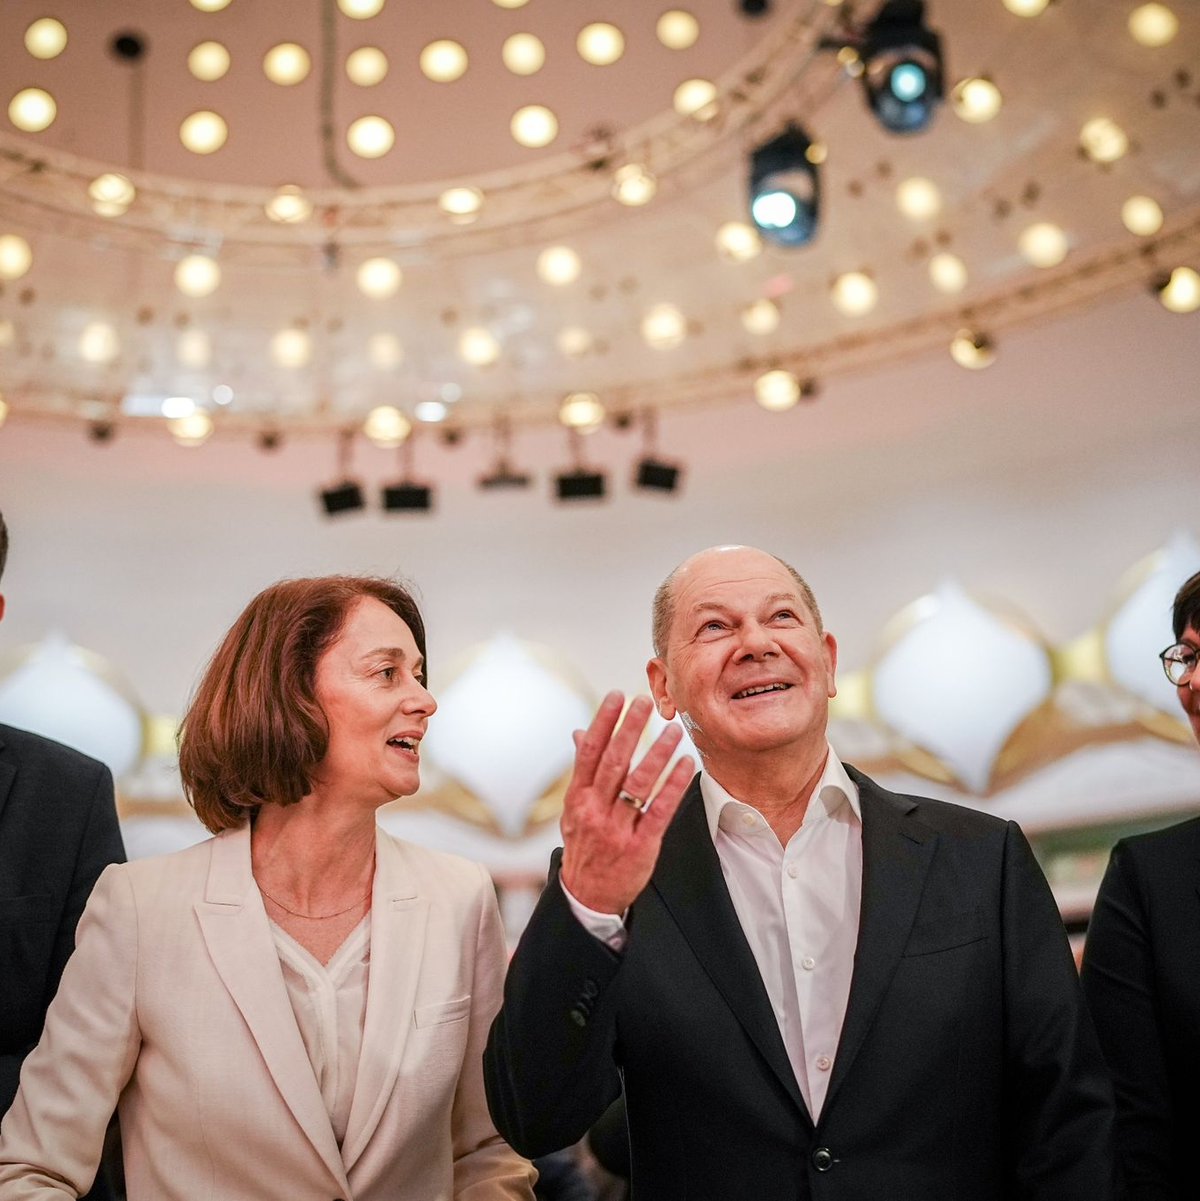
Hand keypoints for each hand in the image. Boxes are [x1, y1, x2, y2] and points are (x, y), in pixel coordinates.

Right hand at [559, 691, 694, 914]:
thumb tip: (579, 732)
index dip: (602, 722)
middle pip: (613, 761)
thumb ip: (581, 771)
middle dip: (629, 729)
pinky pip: (659, 811)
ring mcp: (617, 828)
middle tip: (644, 701)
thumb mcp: (574, 809)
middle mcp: (595, 810)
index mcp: (578, 798)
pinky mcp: (640, 845)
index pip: (589, 752)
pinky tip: (686, 764)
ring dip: (656, 753)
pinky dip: (673, 786)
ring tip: (672, 730)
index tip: (616, 696)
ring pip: (638, 784)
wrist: (587, 897)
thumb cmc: (585, 845)